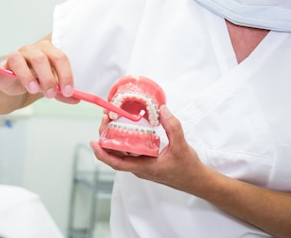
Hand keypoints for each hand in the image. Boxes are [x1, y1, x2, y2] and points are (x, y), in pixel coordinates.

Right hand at [0, 35, 76, 101]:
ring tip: (34, 89)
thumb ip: (63, 92)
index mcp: (47, 51)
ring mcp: (13, 57)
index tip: (69, 91)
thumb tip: (77, 99)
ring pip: (18, 60)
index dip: (66, 74)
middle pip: (40, 58)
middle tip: (51, 93)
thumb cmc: (35, 79)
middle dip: (48, 77)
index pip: (59, 57)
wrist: (12, 84)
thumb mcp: (51, 86)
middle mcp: (30, 51)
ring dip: (27, 75)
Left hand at [90, 105, 209, 193]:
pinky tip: (125, 128)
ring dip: (114, 138)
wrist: (197, 180)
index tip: (93, 142)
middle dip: (106, 138)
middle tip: (105, 120)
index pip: (117, 163)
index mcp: (144, 167)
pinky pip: (130, 152)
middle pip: (116, 155)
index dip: (102, 154)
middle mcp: (139, 168)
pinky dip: (124, 141)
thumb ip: (172, 126)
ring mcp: (142, 166)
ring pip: (122, 153)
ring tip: (111, 121)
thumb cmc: (188, 168)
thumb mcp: (181, 145)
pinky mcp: (146, 162)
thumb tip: (162, 109)